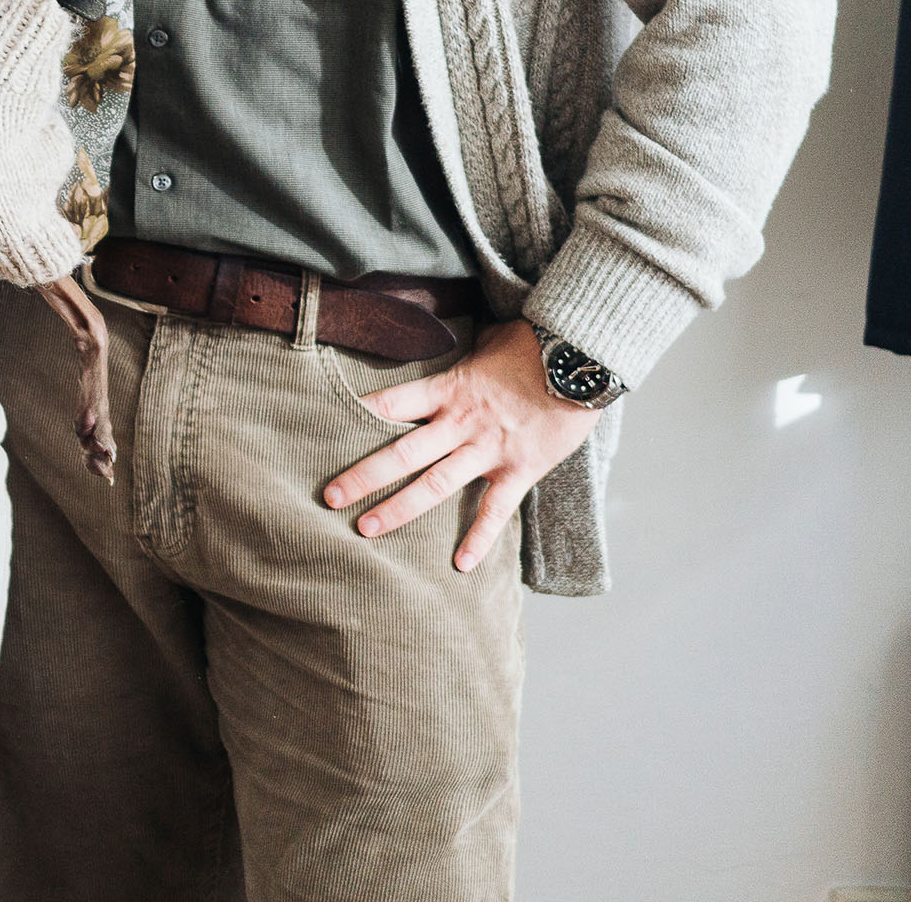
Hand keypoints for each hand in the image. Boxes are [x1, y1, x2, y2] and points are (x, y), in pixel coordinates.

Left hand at [320, 319, 603, 571]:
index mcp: (449, 388)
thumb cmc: (533, 344)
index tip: (327, 426)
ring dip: (400, 509)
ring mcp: (489, 450)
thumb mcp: (486, 344)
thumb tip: (443, 358)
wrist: (583, 360)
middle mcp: (461, 423)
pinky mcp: (520, 470)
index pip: (393, 402)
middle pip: (402, 452)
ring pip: (436, 485)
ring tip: (366, 529)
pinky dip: (479, 538)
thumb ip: (460, 363)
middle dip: (364, 476)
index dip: (359, 414)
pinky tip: (460, 565)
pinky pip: (496, 510)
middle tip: (330, 496)